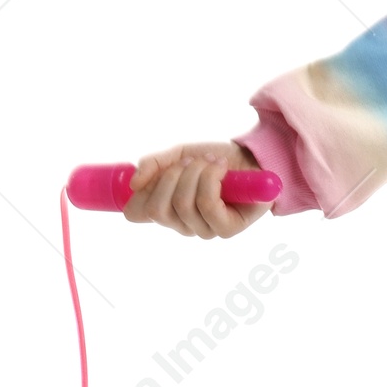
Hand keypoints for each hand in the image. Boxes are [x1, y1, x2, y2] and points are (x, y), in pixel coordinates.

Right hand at [124, 140, 270, 237]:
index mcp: (167, 211)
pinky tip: (220, 169)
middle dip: (172, 176)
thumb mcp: (179, 156)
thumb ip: (153, 165)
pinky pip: (206, 204)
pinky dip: (211, 178)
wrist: (252, 158)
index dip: (141, 190)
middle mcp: (183, 225)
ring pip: (182, 203)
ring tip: (211, 162)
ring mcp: (204, 230)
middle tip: (192, 162)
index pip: (137, 213)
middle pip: (157, 209)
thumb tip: (133, 183)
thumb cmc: (214, 160)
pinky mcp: (226, 230)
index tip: (162, 169)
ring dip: (196, 173)